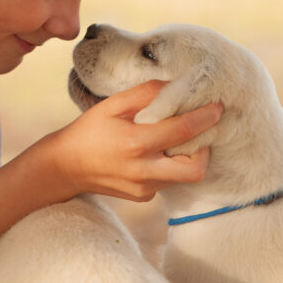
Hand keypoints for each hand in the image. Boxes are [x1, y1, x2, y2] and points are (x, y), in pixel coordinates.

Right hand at [44, 80, 221, 201]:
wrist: (65, 167)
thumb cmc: (88, 130)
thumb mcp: (112, 105)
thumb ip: (146, 93)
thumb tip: (175, 85)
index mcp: (135, 144)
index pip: (182, 131)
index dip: (205, 117)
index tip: (218, 106)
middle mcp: (143, 171)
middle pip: (195, 169)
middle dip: (205, 149)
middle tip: (200, 131)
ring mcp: (144, 189)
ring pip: (183, 176)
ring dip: (186, 156)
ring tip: (175, 137)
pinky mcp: (143, 197)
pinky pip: (168, 181)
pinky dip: (168, 165)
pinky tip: (154, 152)